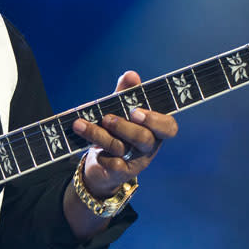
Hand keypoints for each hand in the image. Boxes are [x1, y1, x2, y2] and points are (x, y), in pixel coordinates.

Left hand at [71, 70, 178, 197]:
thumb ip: (125, 92)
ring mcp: (136, 162)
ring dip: (99, 135)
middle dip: (123, 127)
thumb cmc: (114, 130)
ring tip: (80, 124)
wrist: (100, 164)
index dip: (155, 120)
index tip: (135, 111)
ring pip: (121, 148)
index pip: (169, 127)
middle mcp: (149, 146)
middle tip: (106, 118)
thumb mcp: (119, 109)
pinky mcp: (121, 173)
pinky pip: (113, 165)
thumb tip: (132, 75)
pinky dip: (101, 155)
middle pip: (143, 138)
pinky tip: (92, 150)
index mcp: (154, 129)